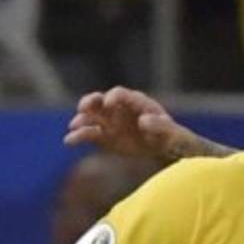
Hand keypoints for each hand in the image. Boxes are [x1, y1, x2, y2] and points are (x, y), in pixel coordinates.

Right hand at [64, 86, 189, 159]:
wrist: (170, 150)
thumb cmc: (174, 136)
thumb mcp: (172, 131)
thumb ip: (160, 125)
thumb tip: (143, 121)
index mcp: (136, 102)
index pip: (120, 94)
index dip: (113, 97)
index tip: (109, 104)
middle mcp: (119, 109)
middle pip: (99, 100)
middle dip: (90, 102)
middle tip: (83, 108)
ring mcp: (111, 122)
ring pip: (91, 117)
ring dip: (81, 120)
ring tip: (74, 127)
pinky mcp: (105, 137)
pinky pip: (89, 134)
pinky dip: (79, 136)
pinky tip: (69, 141)